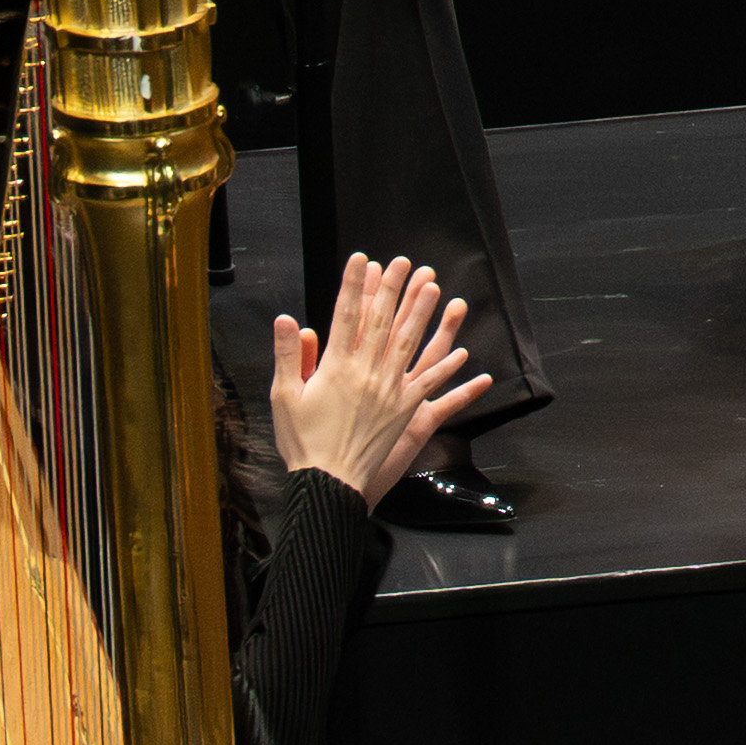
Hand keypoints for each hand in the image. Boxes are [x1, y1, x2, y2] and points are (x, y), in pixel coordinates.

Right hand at [265, 252, 491, 501]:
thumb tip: (287, 319)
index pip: (345, 316)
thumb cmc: (301, 442)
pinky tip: (462, 352)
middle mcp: (366, 373)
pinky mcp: (404, 412)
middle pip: (382, 322)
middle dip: (392, 289)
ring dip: (422, 314)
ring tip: (434, 287)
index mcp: (335, 368)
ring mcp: (388, 391)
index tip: (361, 260)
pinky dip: (446, 369)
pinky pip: (429, 386)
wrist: (328, 484)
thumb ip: (288, 356)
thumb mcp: (284, 398)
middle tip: (404, 262)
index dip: (353, 285)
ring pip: (409, 344)